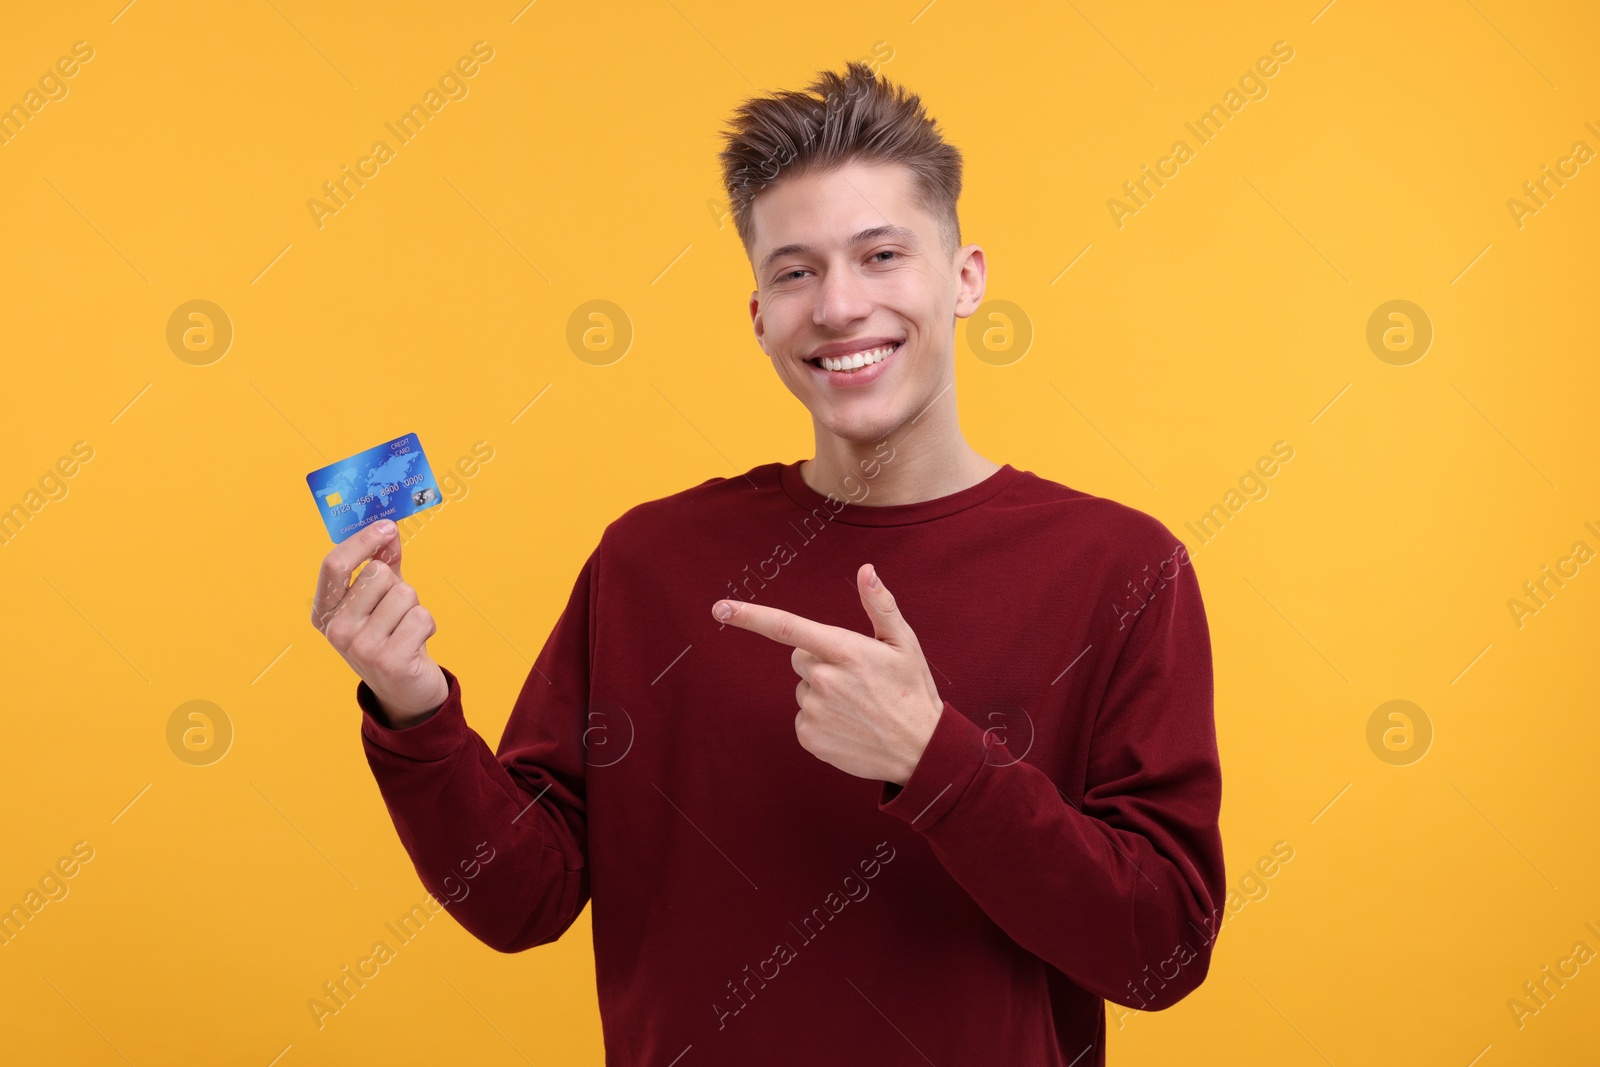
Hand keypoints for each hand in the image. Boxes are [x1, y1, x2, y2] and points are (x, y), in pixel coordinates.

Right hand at [312, 520, 448, 726]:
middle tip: (397, 615)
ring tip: (406, 631)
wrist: (406, 691)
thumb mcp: (381, 599)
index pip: (333, 564)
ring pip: (404, 593)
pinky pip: (421, 616)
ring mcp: (360, 648)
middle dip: (398, 586)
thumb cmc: (392, 636)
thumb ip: (382, 562)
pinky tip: (417, 644)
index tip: (387, 526)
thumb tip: (388, 527)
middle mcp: (336, 630)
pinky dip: (427, 625)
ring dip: (415, 607)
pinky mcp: (390, 661)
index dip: (362, 541)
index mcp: (325, 612)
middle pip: (377, 573)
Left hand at [712, 563, 942, 784]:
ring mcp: (815, 711)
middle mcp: (825, 680)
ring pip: (803, 688)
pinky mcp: (809, 737)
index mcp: (845, 651)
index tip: (720, 608)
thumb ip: (880, 605)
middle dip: (820, 661)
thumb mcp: (904, 643)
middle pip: (799, 657)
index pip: (788, 628)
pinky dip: (820, 719)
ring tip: (858, 706)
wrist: (921, 751)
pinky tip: (849, 725)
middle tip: (856, 678)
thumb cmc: (913, 691)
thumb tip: (866, 570)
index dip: (751, 616)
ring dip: (822, 692)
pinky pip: (802, 717)